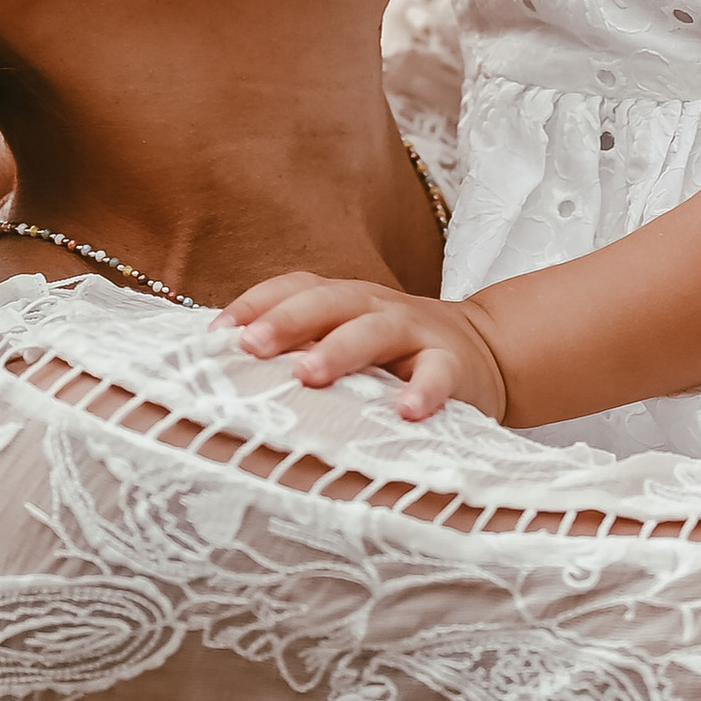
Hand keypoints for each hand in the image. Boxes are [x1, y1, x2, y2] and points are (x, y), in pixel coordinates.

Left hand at [226, 272, 509, 422]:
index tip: (215, 332)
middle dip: (288, 321)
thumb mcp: (349, 339)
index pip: (296, 287)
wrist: (485, 350)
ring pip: (376, 330)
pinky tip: (407, 413)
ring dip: (341, 349)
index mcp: (345, 299)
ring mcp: (416, 332)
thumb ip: (303, 347)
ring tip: (310, 374)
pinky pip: (439, 374)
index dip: (256, 303)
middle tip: (251, 347)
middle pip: (329, 301)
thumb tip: (227, 369)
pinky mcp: (454, 364)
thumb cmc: (396, 355)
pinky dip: (425, 391)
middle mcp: (376, 306)